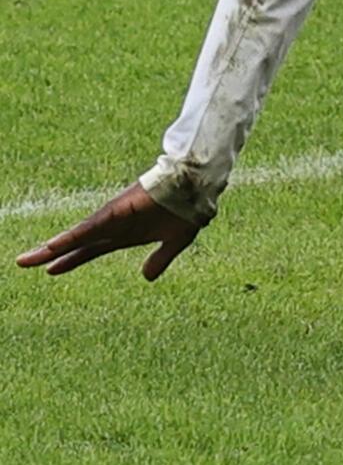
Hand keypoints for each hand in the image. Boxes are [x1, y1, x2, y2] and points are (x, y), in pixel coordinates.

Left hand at [17, 183, 202, 279]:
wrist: (198, 187)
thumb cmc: (188, 208)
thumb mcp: (175, 240)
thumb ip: (160, 258)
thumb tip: (146, 278)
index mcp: (124, 234)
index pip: (89, 249)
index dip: (70, 260)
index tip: (50, 270)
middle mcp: (113, 226)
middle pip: (75, 243)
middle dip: (49, 254)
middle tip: (21, 262)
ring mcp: (113, 218)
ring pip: (76, 236)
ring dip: (53, 247)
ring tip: (29, 259)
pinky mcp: (117, 211)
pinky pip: (90, 227)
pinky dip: (72, 238)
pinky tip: (54, 246)